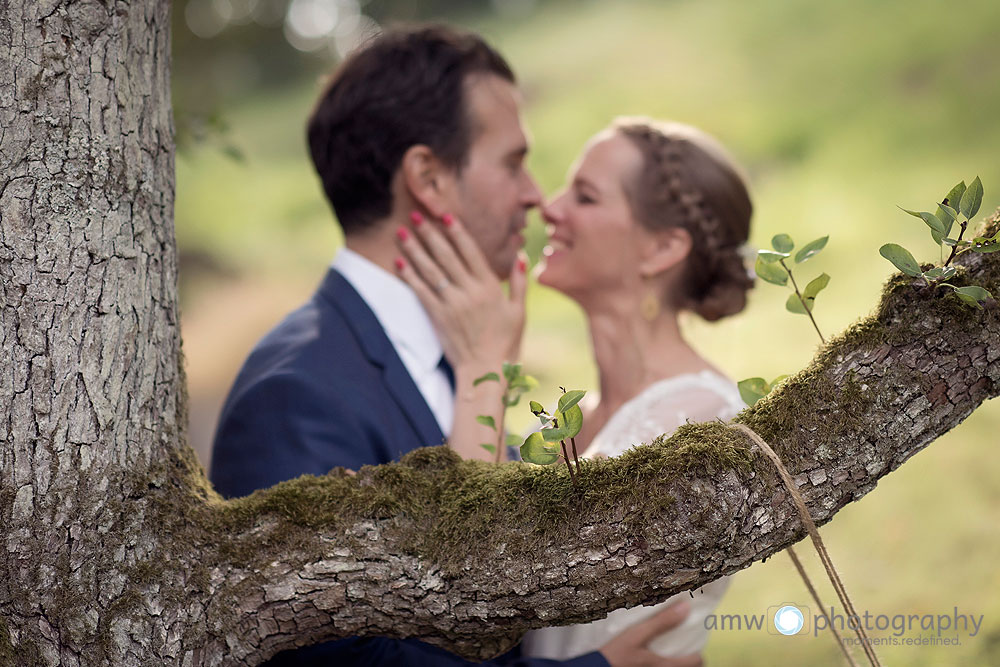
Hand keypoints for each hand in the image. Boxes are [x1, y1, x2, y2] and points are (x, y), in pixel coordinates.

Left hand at [395, 211, 525, 375]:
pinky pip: (421, 292)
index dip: (457, 232)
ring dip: (415, 250)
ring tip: (402, 232)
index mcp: (489, 287)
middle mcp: (469, 291)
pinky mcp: (438, 317)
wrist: (486, 370)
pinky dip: (409, 276)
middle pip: (446, 256)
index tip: (445, 215)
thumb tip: (521, 256)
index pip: (470, 251)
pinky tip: (399, 262)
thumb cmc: (506, 342)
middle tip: (416, 214)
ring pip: (431, 270)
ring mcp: (452, 304)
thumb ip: (518, 282)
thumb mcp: (519, 311)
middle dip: (430, 233)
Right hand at [599, 600, 702, 666]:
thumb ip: (661, 622)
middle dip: (687, 657)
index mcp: (665, 665)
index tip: (694, 639)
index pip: (696, 662)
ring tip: (666, 646)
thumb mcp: (636, 634)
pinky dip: (660, 661)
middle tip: (682, 642)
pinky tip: (649, 652)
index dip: (699, 651)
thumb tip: (685, 607)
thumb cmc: (616, 654)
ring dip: (674, 659)